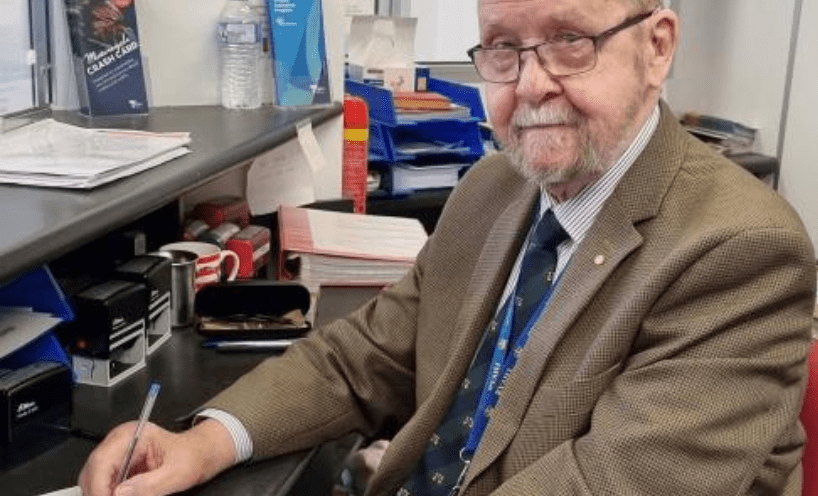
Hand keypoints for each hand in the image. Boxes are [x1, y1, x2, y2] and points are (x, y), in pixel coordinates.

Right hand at [79, 419, 236, 495]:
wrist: (199, 454)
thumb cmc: (192, 456)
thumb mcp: (178, 473)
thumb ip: (151, 484)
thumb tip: (121, 493)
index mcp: (133, 435)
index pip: (102, 461)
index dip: (99, 487)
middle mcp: (120, 442)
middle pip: (92, 472)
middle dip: (99, 492)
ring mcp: (117, 454)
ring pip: (94, 480)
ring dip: (103, 493)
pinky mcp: (119, 467)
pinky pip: (104, 485)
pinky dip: (109, 494)